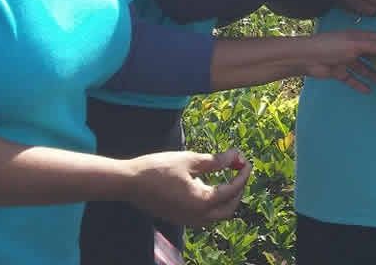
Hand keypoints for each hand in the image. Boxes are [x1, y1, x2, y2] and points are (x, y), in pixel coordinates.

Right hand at [125, 148, 252, 226]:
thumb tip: (236, 156)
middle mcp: (197, 216)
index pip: (232, 190)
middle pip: (229, 208)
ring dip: (226, 198)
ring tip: (226, 177)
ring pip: (217, 215)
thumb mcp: (190, 160)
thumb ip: (216, 161)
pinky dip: (212, 202)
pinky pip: (204, 215)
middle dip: (238, 190)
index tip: (246, 161)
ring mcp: (187, 220)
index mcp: (202, 202)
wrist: (129, 183)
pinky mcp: (179, 218)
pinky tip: (208, 185)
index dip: (242, 174)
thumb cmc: (158, 168)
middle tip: (239, 171)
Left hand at [296, 30, 375, 92]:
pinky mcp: (339, 72)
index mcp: (359, 37)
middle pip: (373, 54)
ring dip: (374, 73)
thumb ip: (375, 46)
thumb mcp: (355, 44)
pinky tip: (369, 90)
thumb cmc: (331, 46)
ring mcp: (346, 60)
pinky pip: (352, 78)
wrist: (305, 58)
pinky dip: (360, 83)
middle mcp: (354, 47)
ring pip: (364, 67)